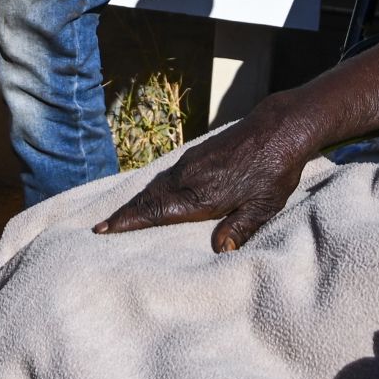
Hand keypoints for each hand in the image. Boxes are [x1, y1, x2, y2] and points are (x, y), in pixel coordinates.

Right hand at [93, 100, 319, 251]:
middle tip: (101, 228)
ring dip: (137, 201)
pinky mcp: (196, 154)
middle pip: (149, 198)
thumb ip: (241, 228)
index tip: (104, 229)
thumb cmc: (275, 170)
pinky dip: (152, 188)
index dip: (130, 221)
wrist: (278, 127)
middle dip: (124, 213)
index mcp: (203, 195)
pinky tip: (152, 195)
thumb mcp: (264, 205)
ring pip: (156, 185)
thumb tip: (220, 252)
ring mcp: (191, 163)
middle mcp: (190, 178)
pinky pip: (166, 176)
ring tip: (120, 216)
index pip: (157, 212)